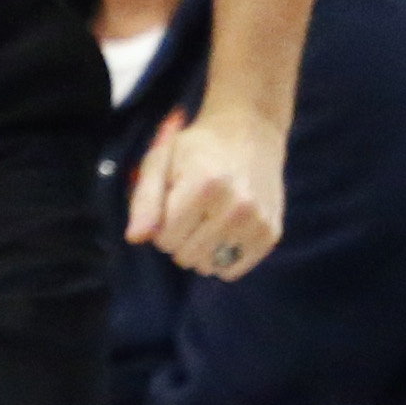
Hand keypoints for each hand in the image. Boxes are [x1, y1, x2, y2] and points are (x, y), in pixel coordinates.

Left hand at [127, 104, 284, 277]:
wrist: (248, 134)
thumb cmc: (196, 149)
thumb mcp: (160, 160)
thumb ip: (145, 201)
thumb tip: (135, 239)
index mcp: (203, 185)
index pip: (164, 239)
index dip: (159, 225)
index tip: (169, 204)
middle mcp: (236, 206)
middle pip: (186, 256)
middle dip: (178, 238)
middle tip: (188, 211)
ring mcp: (257, 222)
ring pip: (209, 266)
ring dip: (199, 250)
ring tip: (205, 220)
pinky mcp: (270, 234)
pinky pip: (233, 270)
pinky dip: (221, 258)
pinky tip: (222, 231)